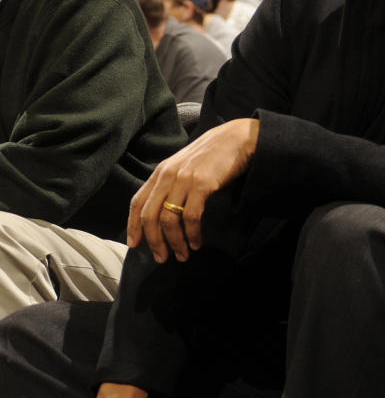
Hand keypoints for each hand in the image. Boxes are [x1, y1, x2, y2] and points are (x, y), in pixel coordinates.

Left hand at [127, 118, 258, 262]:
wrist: (238, 138)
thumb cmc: (214, 154)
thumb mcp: (185, 166)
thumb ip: (172, 182)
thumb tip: (165, 210)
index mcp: (161, 172)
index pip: (137, 202)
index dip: (133, 226)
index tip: (134, 244)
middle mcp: (168, 175)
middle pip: (150, 215)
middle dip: (154, 241)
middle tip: (161, 258)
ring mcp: (184, 180)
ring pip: (169, 219)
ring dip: (174, 242)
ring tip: (182, 255)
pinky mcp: (202, 184)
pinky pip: (191, 216)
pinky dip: (192, 234)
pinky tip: (196, 243)